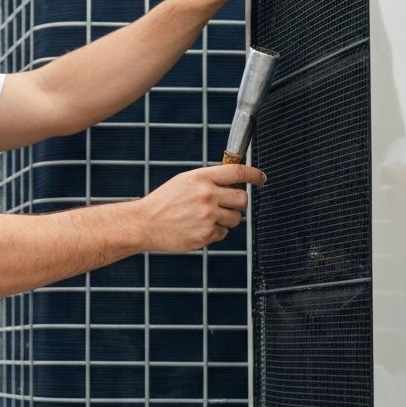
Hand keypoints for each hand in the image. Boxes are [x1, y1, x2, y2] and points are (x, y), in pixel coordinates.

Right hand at [139, 164, 265, 252]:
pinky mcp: (206, 234)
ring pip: (236, 218)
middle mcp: (207, 195)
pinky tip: (197, 227)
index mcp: (201, 178)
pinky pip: (223, 233)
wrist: (144, 223)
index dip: (254, 175)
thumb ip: (209, 180)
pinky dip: (215, 231)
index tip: (261, 179)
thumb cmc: (164, 202)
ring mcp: (207, 216)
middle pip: (243, 199)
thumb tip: (236, 183)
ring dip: (227, 218)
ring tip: (206, 217)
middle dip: (239, 202)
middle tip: (228, 204)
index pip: (238, 172)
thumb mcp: (184, 181)